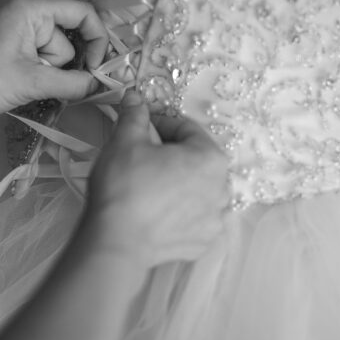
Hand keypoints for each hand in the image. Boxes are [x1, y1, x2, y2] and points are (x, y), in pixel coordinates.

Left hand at [0, 0, 108, 117]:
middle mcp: (27, 8)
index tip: (98, 70)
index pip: (84, 13)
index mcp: (32, 6)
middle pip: (69, 36)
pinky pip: (41, 55)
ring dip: (49, 72)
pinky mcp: (11, 41)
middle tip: (48, 83)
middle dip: (65, 64)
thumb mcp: (33, 83)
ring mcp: (18, 25)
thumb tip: (101, 86)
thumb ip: (74, 83)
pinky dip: (40, 72)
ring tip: (23, 85)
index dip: (98, 41)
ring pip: (55, 51)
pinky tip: (23, 84)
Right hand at [85, 92, 229, 268]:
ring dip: (177, 183)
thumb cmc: (124, 186)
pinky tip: (155, 211)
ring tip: (148, 184)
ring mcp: (215, 220)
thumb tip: (135, 97)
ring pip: (196, 190)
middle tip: (141, 155)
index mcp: (210, 158)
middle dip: (171, 153)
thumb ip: (135, 115)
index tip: (141, 126)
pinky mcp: (202, 243)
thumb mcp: (125, 140)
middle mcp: (223, 189)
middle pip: (195, 159)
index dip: (161, 123)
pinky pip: (193, 218)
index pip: (187, 129)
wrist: (116, 242)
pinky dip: (178, 212)